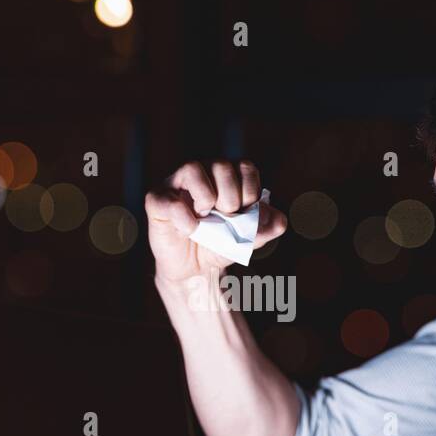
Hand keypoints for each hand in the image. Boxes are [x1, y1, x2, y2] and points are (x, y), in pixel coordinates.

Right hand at [144, 160, 286, 285]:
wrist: (194, 270)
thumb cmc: (220, 246)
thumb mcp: (248, 240)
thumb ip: (266, 228)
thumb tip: (278, 219)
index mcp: (226, 177)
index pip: (245, 167)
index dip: (251, 192)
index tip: (246, 213)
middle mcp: (202, 173)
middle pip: (221, 165)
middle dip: (231, 197)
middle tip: (227, 218)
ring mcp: (177, 184)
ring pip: (192, 168)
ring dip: (207, 196)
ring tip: (206, 218)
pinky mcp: (157, 201)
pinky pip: (167, 199)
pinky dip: (183, 217)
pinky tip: (190, 230)